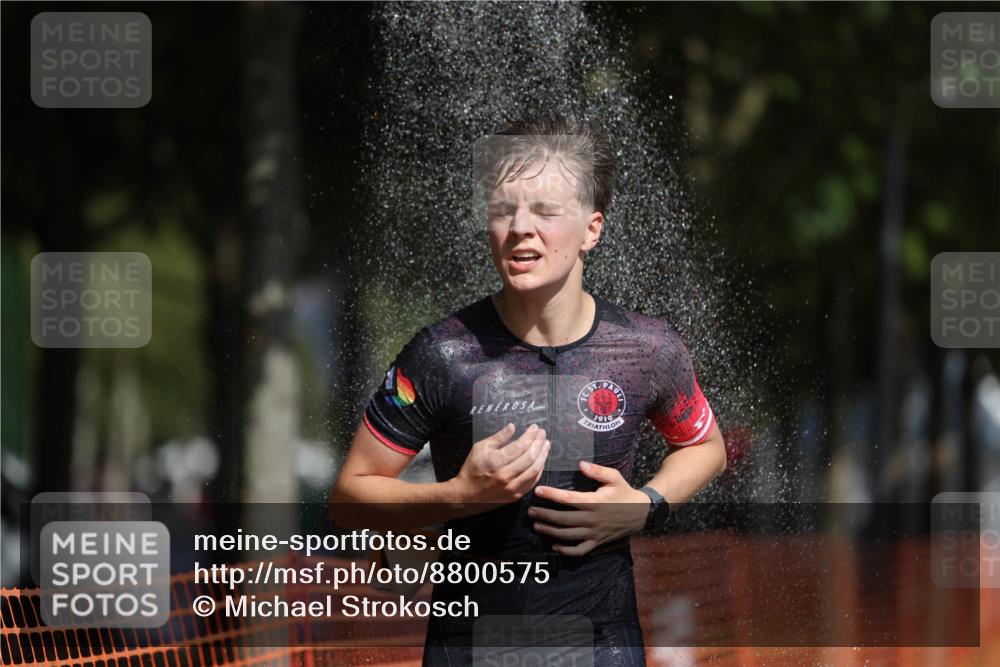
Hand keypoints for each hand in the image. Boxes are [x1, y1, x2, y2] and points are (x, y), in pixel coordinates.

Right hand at [452, 423, 550, 504]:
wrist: (466, 495)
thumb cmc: (472, 469)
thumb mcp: (480, 448)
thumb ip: (498, 437)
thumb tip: (513, 427)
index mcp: (496, 462)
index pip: (519, 446)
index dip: (530, 436)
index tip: (534, 428)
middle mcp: (506, 475)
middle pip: (530, 457)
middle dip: (539, 443)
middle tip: (542, 433)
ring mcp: (512, 488)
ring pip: (534, 470)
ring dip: (543, 455)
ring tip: (546, 444)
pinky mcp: (515, 495)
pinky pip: (532, 481)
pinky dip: (539, 469)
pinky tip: (541, 460)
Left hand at [529, 460, 649, 555]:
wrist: (642, 512)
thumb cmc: (624, 492)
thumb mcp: (615, 477)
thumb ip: (598, 470)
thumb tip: (580, 464)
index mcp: (595, 502)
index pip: (568, 499)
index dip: (551, 494)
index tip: (538, 490)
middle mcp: (593, 519)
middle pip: (563, 519)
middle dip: (545, 515)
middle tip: (530, 511)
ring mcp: (595, 533)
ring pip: (568, 536)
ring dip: (550, 532)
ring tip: (536, 525)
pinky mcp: (597, 542)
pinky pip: (579, 550)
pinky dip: (566, 551)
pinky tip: (554, 545)